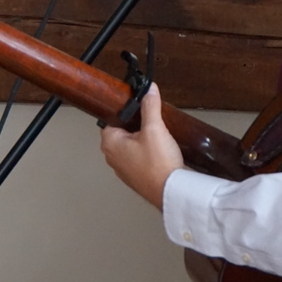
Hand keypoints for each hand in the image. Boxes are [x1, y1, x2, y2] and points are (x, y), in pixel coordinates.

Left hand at [100, 83, 185, 209]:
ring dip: (144, 139)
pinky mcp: (137, 176)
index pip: (112, 119)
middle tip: (153, 122)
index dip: (126, 112)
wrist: (170, 191)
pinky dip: (149, 153)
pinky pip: (140, 158)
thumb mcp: (155, 129)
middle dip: (137, 125)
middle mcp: (113, 157)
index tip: (140, 107)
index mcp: (110, 144)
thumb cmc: (158, 164)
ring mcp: (124, 169)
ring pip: (132, 145)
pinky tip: (162, 151)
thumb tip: (149, 90)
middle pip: (123, 131)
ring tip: (160, 137)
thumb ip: (150, 106)